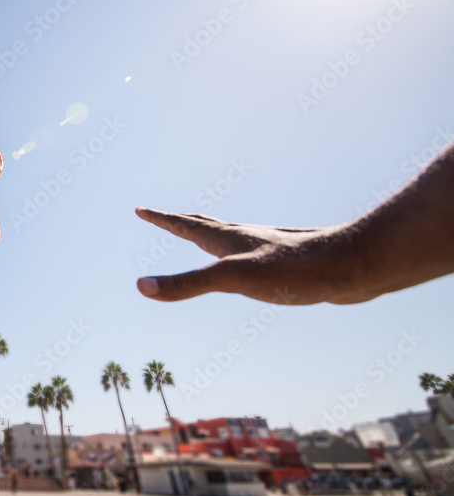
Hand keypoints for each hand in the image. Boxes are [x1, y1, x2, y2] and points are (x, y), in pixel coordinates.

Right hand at [134, 207, 365, 304]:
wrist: (355, 266)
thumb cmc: (295, 271)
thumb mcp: (232, 280)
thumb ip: (187, 284)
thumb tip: (141, 286)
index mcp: (228, 240)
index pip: (185, 225)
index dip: (160, 219)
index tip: (140, 209)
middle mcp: (246, 239)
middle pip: (205, 225)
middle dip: (180, 221)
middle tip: (161, 216)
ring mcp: (268, 249)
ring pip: (231, 238)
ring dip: (210, 234)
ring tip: (203, 236)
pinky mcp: (289, 264)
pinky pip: (254, 255)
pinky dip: (238, 254)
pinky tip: (253, 263)